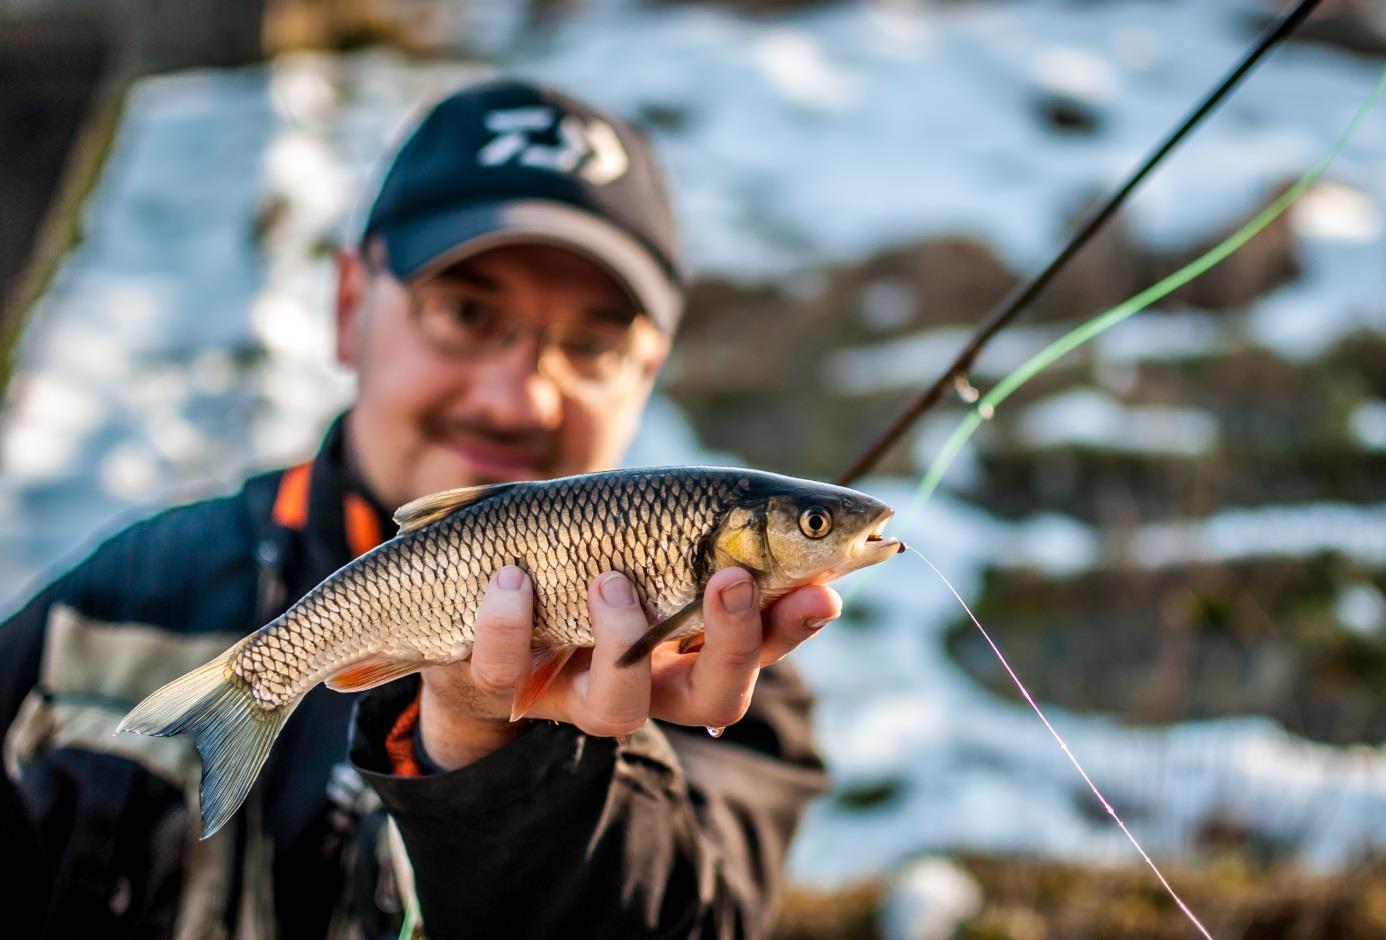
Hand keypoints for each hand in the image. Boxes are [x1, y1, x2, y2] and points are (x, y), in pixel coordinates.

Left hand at [417, 566, 839, 769]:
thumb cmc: (567, 551)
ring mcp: (572, 690)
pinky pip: (504, 670)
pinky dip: (507, 621)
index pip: (762, 645)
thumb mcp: (637, 529)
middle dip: (733, 641)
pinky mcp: (499, 683)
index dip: (794, 625)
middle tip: (734, 577)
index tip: (823, 586)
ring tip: (611, 578)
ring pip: (619, 705)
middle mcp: (644, 680)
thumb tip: (797, 516)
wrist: (456, 598)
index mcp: (688, 642)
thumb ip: (707, 531)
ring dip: (623, 636)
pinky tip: (509, 574)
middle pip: (715, 695)